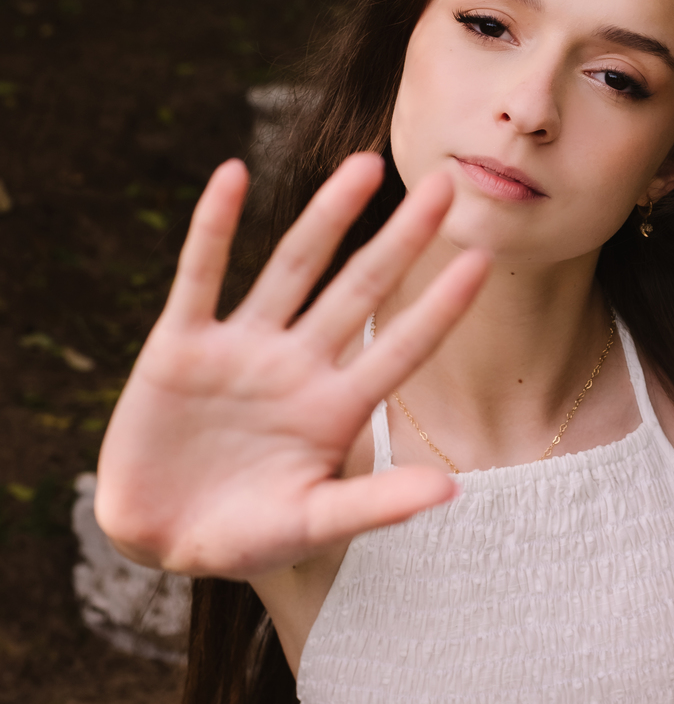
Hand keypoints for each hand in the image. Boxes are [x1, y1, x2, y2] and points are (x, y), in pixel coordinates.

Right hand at [95, 156, 489, 577]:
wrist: (158, 539)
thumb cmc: (244, 537)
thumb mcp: (311, 525)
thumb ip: (375, 505)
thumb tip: (451, 491)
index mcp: (337, 409)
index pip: (403, 348)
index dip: (440, 307)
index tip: (484, 262)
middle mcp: (298, 366)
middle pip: (360, 290)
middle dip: (402, 240)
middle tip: (448, 184)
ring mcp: (242, 350)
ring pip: (293, 268)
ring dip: (327, 217)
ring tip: (366, 165)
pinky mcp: (181, 346)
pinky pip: (200, 276)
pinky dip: (214, 228)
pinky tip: (232, 175)